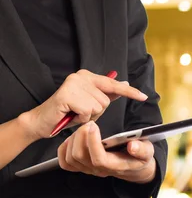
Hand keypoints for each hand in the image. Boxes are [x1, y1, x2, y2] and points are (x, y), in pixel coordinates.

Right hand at [21, 69, 147, 140]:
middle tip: (81, 112)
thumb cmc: (67, 113)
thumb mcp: (90, 104)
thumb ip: (106, 94)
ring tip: (75, 114)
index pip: (113, 84)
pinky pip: (88, 111)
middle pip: (107, 100)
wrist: (42, 121)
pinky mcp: (67, 95)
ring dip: (88, 116)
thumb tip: (124, 84)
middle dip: (97, 112)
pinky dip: (81, 119)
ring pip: (99, 107)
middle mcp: (81, 76)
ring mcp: (73, 84)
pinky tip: (71, 116)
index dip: (130, 92)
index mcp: (87, 76)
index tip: (144, 96)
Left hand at [58, 121, 156, 183]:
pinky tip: (72, 138)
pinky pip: (65, 162)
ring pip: (71, 158)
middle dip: (81, 137)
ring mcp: (89, 170)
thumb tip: (132, 146)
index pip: (99, 159)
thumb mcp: (148, 151)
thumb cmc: (140, 156)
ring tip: (84, 128)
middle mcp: (100, 170)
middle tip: (89, 123)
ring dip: (73, 140)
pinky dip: (64, 149)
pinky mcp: (82, 167)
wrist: (133, 167)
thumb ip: (142, 149)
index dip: (93, 142)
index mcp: (116, 166)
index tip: (94, 126)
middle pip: (80, 157)